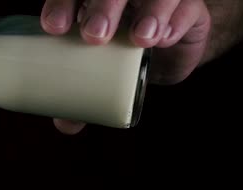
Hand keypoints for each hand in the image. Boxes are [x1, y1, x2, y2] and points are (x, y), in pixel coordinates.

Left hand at [40, 0, 211, 133]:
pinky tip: (166, 38)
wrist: (168, 55)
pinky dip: (176, 20)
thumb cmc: (123, 59)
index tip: (54, 29)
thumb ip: (82, 97)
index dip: (60, 5)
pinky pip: (187, 6)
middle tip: (95, 37)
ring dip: (147, 11)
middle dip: (101, 8)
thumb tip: (65, 124)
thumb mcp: (102, 76)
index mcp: (89, 2)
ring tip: (140, 39)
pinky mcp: (188, 7)